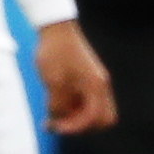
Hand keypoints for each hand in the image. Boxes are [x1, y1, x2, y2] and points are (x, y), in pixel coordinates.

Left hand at [36, 20, 116, 134]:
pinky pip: (85, 102)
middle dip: (81, 125)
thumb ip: (58, 104)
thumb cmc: (55, 51)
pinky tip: (55, 103)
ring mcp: (95, 83)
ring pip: (93, 112)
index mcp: (96, 85)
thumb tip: (59, 119)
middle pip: (102, 119)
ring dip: (75, 117)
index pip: (93, 117)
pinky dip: (73, 107)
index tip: (55, 126)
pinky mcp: (87, 80)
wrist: (55, 27)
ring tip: (51, 114)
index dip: (74, 126)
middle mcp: (100, 86)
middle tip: (58, 123)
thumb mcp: (52, 81)